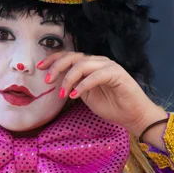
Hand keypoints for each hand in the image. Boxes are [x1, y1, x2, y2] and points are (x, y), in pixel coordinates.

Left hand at [38, 52, 167, 140]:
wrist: (133, 115)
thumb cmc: (111, 106)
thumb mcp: (85, 95)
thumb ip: (74, 85)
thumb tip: (57, 81)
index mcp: (91, 65)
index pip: (70, 56)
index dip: (54, 59)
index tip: (40, 67)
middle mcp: (99, 62)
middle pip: (74, 57)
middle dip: (57, 66)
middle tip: (47, 80)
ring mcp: (109, 66)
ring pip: (83, 64)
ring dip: (69, 78)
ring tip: (63, 93)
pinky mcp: (117, 74)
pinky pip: (96, 75)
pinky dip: (83, 84)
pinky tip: (75, 95)